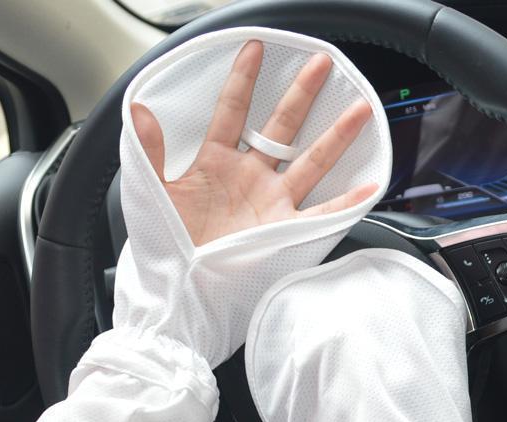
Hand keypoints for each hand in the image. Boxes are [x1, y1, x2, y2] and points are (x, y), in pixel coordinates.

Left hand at [131, 40, 376, 245]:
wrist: (179, 288)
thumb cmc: (164, 244)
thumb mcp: (152, 194)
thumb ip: (150, 152)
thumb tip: (139, 111)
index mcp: (216, 164)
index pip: (232, 111)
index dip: (243, 80)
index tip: (254, 48)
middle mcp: (249, 179)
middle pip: (281, 127)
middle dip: (301, 94)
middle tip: (320, 64)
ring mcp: (269, 203)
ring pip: (309, 162)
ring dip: (335, 137)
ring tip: (359, 109)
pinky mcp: (282, 230)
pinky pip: (320, 215)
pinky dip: (344, 204)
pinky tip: (366, 187)